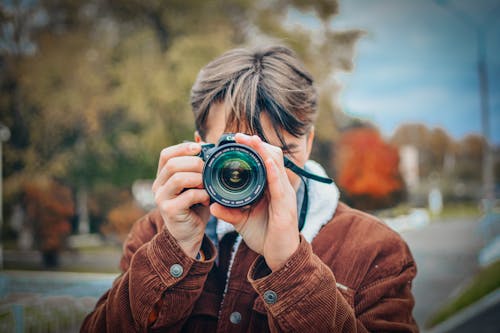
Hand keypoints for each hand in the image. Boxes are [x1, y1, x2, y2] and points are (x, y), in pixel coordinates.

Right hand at [152, 142, 210, 257]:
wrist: (189, 235)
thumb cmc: (194, 207)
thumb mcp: (196, 183)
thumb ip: (196, 164)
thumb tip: (199, 137)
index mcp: (163, 177)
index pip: (165, 155)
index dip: (182, 148)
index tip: (199, 148)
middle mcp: (158, 186)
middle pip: (172, 164)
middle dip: (194, 163)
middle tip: (208, 169)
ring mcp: (162, 199)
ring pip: (178, 178)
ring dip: (198, 178)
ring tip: (207, 184)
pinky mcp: (170, 211)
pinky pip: (187, 195)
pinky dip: (201, 194)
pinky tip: (207, 198)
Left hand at [210, 134, 299, 270]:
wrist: (279, 257)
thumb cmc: (265, 236)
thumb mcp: (242, 221)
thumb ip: (228, 212)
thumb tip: (211, 205)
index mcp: (270, 187)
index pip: (265, 160)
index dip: (253, 147)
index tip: (236, 139)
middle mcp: (280, 187)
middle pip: (272, 156)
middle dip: (256, 143)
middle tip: (239, 136)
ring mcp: (284, 195)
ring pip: (277, 165)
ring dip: (263, 150)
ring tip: (250, 139)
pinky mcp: (286, 206)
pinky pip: (280, 184)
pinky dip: (273, 170)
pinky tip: (265, 161)